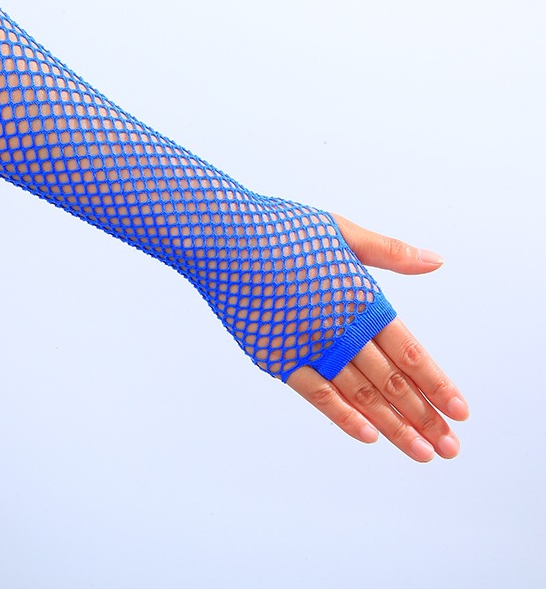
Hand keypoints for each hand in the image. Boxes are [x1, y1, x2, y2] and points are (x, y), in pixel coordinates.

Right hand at [286, 214, 468, 461]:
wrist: (221, 237)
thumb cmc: (279, 227)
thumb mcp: (340, 230)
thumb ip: (388, 252)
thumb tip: (437, 261)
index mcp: (359, 297)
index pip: (409, 352)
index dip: (437, 383)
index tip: (460, 411)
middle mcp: (339, 327)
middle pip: (391, 382)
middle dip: (424, 417)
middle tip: (449, 448)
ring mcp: (307, 345)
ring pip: (360, 395)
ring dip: (394, 426)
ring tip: (422, 452)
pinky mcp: (275, 355)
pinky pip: (316, 393)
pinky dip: (343, 416)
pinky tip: (368, 435)